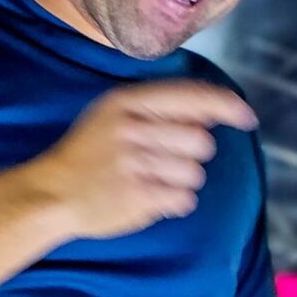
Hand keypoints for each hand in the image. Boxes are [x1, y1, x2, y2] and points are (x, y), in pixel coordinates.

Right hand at [27, 81, 257, 240]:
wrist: (50, 193)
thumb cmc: (86, 152)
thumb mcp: (112, 113)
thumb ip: (157, 106)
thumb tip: (210, 110)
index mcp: (128, 102)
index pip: (192, 96)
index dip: (227, 106)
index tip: (246, 117)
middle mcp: (132, 128)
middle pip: (200, 139)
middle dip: (193, 153)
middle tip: (167, 159)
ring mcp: (134, 163)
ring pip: (194, 171)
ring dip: (184, 179)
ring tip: (156, 180)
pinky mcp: (137, 196)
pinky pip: (184, 198)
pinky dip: (176, 201)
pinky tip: (155, 197)